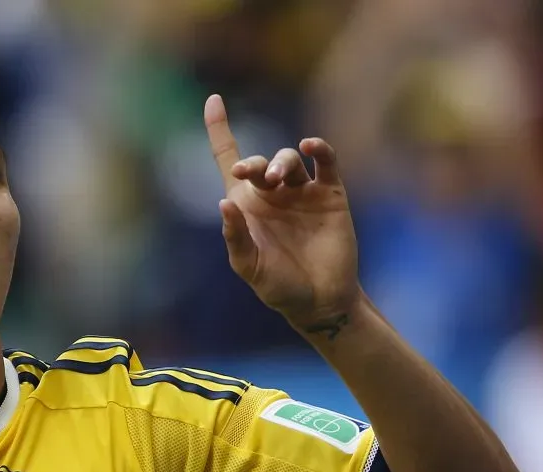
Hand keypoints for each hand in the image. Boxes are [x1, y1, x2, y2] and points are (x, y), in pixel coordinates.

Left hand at [204, 94, 361, 335]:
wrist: (319, 300)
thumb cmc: (278, 286)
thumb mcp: (248, 266)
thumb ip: (235, 237)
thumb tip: (223, 203)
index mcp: (246, 205)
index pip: (229, 158)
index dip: (219, 130)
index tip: (213, 100)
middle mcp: (272, 192)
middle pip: (260, 161)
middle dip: (255, 164)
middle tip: (254, 175)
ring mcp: (302, 191)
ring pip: (289, 160)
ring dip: (282, 162)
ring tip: (280, 179)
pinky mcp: (330, 194)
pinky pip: (325, 162)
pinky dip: (318, 149)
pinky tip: (310, 146)